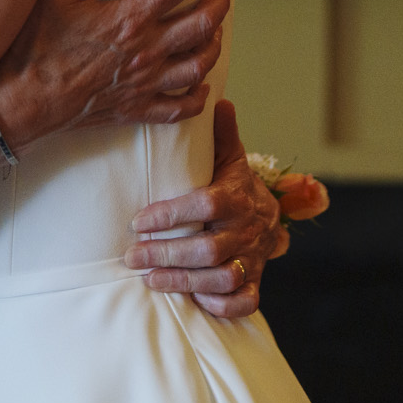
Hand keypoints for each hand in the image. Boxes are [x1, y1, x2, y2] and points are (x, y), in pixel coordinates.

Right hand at [0, 0, 229, 149]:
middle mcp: (145, 51)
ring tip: (215, 29)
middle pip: (203, 23)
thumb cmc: (32, 48)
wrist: (20, 103)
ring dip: (214, 44)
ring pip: (199, 65)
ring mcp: (143, 83)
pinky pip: (178, 108)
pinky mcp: (134, 109)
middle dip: (219, 0)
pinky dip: (196, 97)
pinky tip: (200, 86)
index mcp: (130, 18)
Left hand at [126, 100, 288, 319]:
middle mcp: (246, 230)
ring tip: (148, 278)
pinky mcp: (254, 283)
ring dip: (183, 281)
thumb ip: (221, 134)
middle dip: (166, 253)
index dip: (171, 215)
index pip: (204, 205)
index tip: (138, 221)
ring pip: (221, 277)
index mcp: (236, 197)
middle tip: (131, 255)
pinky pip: (243, 301)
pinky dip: (219, 304)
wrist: (270, 220)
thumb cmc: (235, 187)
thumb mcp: (229, 158)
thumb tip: (217, 99)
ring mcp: (252, 259)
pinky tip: (192, 299)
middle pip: (208, 249)